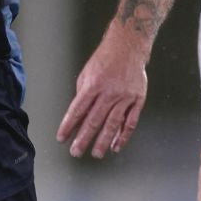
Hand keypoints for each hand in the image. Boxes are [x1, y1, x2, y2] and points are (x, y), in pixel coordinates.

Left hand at [56, 31, 147, 157]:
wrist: (128, 46)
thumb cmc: (105, 60)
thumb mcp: (86, 74)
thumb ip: (82, 95)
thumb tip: (77, 117)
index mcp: (93, 85)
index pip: (77, 111)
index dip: (68, 126)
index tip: (62, 138)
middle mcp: (109, 92)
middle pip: (94, 121)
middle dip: (83, 139)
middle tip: (76, 152)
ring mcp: (125, 97)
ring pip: (112, 124)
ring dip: (103, 141)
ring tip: (96, 153)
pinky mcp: (138, 100)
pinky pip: (130, 122)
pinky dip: (123, 136)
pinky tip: (116, 146)